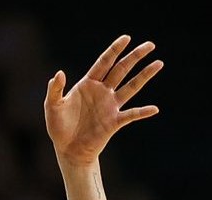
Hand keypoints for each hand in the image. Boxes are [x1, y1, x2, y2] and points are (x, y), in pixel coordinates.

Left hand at [44, 35, 163, 166]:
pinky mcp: (114, 122)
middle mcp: (102, 92)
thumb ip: (55, 89)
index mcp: (88, 84)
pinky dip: (142, 112)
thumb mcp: (52, 106)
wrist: (68, 150)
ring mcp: (110, 106)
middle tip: (150, 45)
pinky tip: (154, 109)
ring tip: (158, 63)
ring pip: (131, 87)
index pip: (104, 62)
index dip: (115, 49)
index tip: (127, 38)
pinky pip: (131, 115)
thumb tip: (59, 73)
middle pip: (122, 70)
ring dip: (144, 75)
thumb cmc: (59, 127)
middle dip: (135, 57)